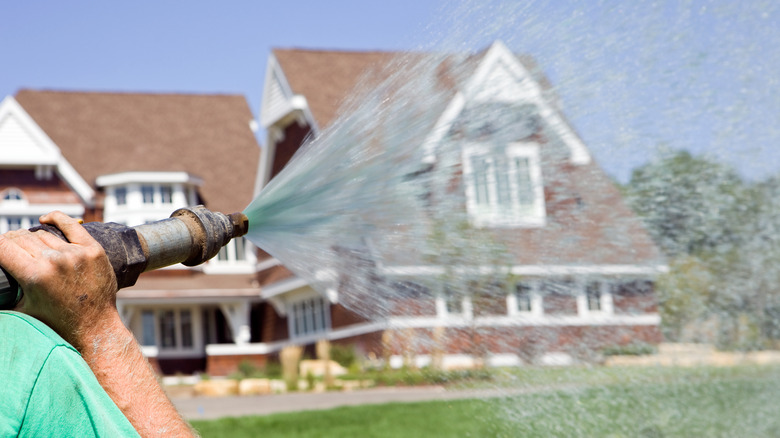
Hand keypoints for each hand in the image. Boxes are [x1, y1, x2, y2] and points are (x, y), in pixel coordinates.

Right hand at [0, 211, 117, 350]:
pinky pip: (71, 226)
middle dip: (12, 242)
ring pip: (43, 234)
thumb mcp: (22, 308)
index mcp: (35, 276)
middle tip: (12, 252)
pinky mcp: (93, 250)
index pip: (3, 246)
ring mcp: (76, 254)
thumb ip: (6, 292)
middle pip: (22, 238)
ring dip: (32, 239)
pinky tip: (46, 219)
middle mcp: (55, 261)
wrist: (94, 327)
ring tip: (31, 249)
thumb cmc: (57, 322)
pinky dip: (57, 219)